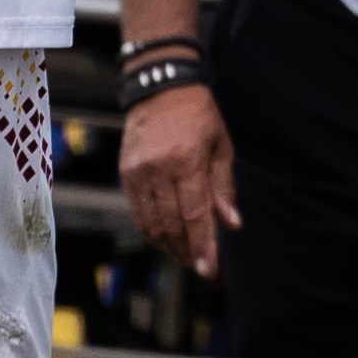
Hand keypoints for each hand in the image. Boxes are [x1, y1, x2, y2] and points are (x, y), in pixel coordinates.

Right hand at [118, 80, 240, 276]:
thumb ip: (224, 188)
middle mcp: (158, 169)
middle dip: (188, 253)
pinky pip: (139, 213)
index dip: (202, 246)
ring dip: (170, 247)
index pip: (194, 215)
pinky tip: (168, 238)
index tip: (211, 270)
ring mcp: (138, 173)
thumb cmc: (199, 116)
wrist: (161, 88)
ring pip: (152, 225)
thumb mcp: (221, 147)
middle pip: (172, 226)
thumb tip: (231, 225)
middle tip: (203, 268)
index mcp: (186, 161)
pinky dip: (153, 231)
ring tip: (187, 256)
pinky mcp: (126, 173)